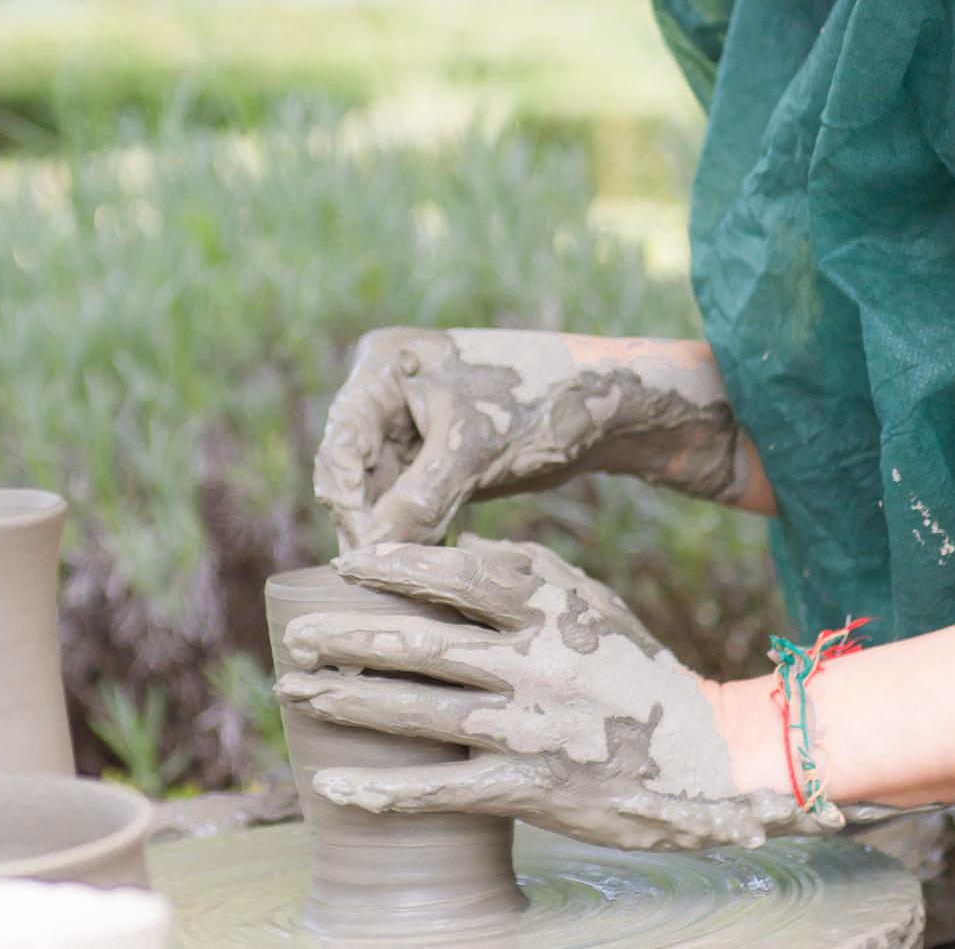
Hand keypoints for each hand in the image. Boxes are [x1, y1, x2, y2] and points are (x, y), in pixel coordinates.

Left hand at [276, 534, 826, 851]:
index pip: (454, 575)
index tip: (343, 564)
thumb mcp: (588, 601)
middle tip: (294, 633)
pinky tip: (334, 784)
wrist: (706, 755)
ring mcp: (528, 727)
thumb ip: (525, 568)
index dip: (393, 567)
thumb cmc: (637, 668)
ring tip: (295, 691)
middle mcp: (532, 660)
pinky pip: (441, 789)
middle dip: (347, 638)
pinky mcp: (529, 788)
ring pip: (418, 712)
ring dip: (348, 703)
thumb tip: (459, 545)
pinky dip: (383, 789)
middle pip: (420, 643)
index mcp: (546, 606)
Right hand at [314, 327, 752, 550]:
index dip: (348, 506)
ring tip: (400, 588)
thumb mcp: (472, 452)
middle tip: (376, 587)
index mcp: (383, 366)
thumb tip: (362, 559)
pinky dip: (418, 532)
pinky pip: (412, 500)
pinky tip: (427, 570)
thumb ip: (414, 502)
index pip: (341, 445)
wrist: (612, 403)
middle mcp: (389, 390)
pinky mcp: (441, 453)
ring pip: (383, 493)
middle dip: (369, 525)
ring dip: (392, 536)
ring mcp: (414, 422)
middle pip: (356, 472)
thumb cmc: (542, 403)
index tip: (360, 564)